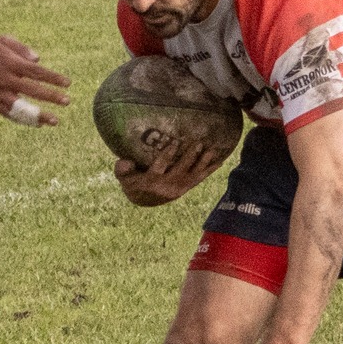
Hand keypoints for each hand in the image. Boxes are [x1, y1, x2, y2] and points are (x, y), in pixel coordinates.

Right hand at [0, 37, 69, 125]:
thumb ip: (22, 48)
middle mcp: (6, 80)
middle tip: (67, 101)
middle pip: (32, 90)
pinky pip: (11, 115)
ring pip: (22, 107)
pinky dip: (24, 120)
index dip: (53, 78)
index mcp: (10, 64)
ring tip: (55, 121)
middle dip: (51, 96)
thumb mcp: (3, 41)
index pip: (36, 72)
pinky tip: (38, 123)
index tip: (68, 83)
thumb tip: (38, 59)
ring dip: (39, 115)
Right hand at [113, 133, 228, 206]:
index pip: (160, 168)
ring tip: (211, 150)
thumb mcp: (124, 177)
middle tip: (198, 143)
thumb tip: (124, 161)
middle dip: (189, 157)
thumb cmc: (132, 183)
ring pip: (193, 175)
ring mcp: (179, 188)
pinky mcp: (186, 188)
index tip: (175, 143)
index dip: (167, 156)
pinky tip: (220, 161)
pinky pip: (199, 179)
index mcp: (151, 182)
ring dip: (202, 163)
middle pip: (180, 171)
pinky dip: (209, 170)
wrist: (143, 200)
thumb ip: (122, 169)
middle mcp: (167, 186)